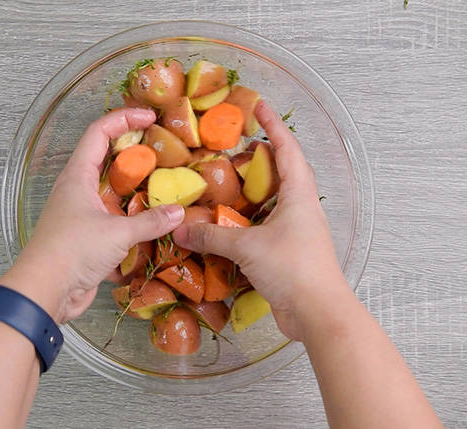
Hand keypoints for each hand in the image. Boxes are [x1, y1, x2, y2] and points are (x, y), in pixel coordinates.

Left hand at [0, 108, 184, 323]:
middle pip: (106, 161)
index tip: (151, 117)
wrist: (44, 292)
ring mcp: (80, 215)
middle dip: (135, 155)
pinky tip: (157, 228)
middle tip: (166, 152)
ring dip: (137, 192)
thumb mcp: (117, 233)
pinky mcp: (86, 240)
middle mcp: (76, 191)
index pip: (98, 133)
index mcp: (77, 177)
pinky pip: (114, 224)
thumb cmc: (71, 251)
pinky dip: (133, 224)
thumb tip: (178, 213)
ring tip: (169, 189)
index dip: (123, 119)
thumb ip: (150, 222)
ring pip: (112, 195)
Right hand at [172, 101, 346, 341]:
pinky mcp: (288, 254)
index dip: (273, 126)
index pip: (287, 150)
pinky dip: (245, 222)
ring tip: (225, 184)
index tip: (259, 106)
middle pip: (282, 173)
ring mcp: (297, 232)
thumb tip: (178, 231)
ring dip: (251, 192)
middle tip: (233, 149)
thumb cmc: (292, 269)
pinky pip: (264, 228)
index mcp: (299, 196)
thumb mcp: (247, 247)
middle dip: (259, 158)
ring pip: (272, 202)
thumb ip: (211, 237)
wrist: (318, 313)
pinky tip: (226, 226)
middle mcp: (301, 210)